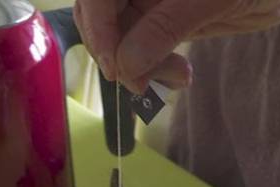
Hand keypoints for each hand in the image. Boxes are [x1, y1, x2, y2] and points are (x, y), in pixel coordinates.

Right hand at [73, 0, 279, 91]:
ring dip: (141, 67)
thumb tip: (126, 65)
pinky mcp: (160, 21)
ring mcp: (147, 1)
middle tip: (144, 85)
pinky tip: (180, 75)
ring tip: (179, 78)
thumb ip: (168, 26)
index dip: (99, 28)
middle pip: (101, 17)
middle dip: (120, 54)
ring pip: (119, 38)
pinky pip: (141, 49)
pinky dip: (155, 68)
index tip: (116, 67)